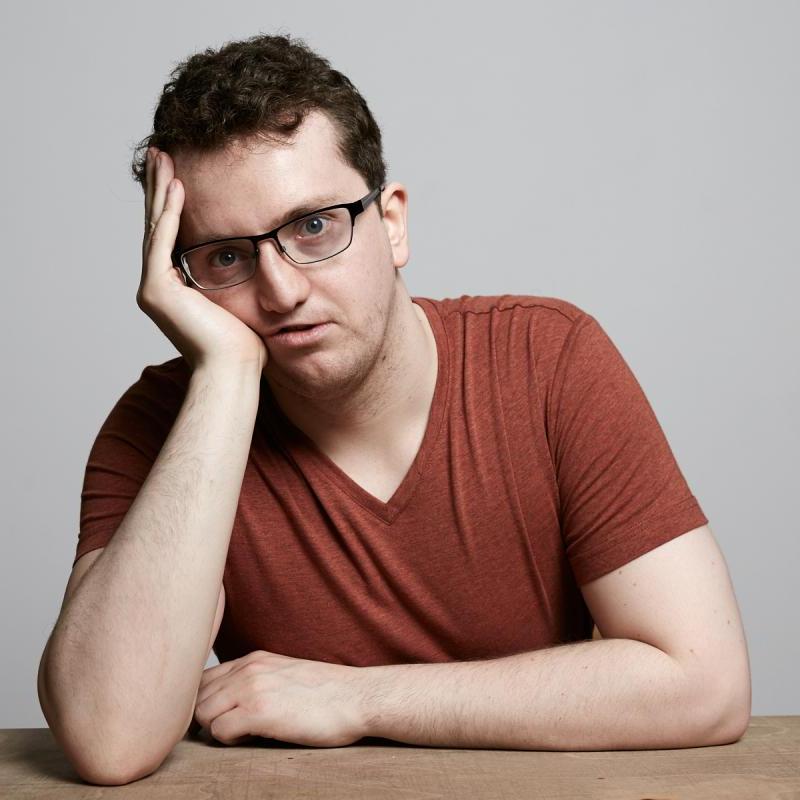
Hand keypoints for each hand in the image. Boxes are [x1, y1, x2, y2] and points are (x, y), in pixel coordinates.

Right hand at [138, 146, 267, 372]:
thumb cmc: (243, 347)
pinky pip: (163, 241)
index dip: (171, 204)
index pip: (171, 236)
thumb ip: (236, 280)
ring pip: (156, 227)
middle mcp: (158, 286)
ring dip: (161, 190)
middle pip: (158, 225)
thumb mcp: (240, 303)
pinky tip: (176, 187)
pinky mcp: (157, 291)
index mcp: (175, 288)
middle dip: (160, 187)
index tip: (177, 175)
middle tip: (160, 154)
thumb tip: (259, 259)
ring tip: (163, 158)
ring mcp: (154, 288)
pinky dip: (170, 214)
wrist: (233, 371)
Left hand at [193, 650, 368, 746]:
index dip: (207, 701)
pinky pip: (219, 732)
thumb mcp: (285, 674)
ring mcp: (252, 688)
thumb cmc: (327, 693)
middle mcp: (248, 669)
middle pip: (199, 697)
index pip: (204, 678)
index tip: (221, 716)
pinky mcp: (259, 712)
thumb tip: (230, 704)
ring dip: (217, 730)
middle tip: (232, 730)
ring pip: (203, 714)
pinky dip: (229, 742)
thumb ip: (257, 680)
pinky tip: (253, 739)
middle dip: (208, 718)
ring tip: (243, 735)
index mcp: (253, 659)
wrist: (357, 697)